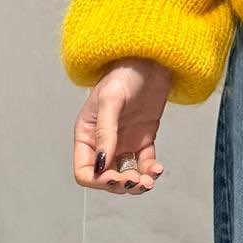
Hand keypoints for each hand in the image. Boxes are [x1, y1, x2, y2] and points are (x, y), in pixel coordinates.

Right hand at [72, 56, 172, 194]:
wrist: (153, 58)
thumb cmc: (125, 72)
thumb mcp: (111, 99)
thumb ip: (106, 131)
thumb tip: (101, 164)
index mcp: (87, 134)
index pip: (85, 170)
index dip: (98, 181)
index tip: (116, 178)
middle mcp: (103, 142)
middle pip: (106, 178)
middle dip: (120, 184)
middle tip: (137, 181)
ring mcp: (124, 142)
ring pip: (126, 175)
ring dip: (136, 184)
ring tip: (149, 181)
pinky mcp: (143, 139)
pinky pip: (144, 164)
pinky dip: (150, 171)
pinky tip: (158, 170)